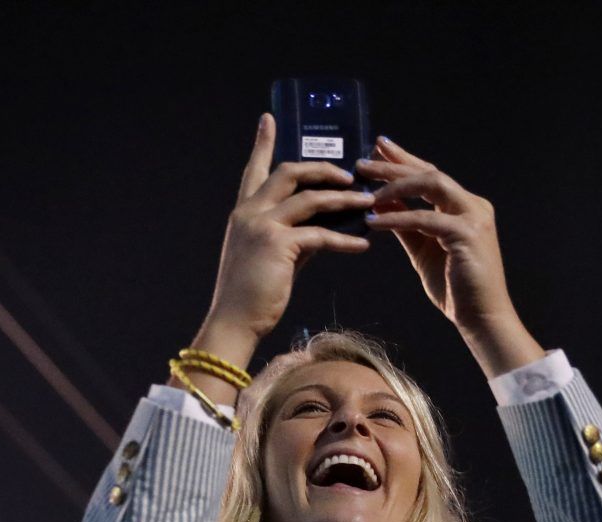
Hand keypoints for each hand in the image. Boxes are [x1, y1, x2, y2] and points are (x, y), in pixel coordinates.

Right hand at [198, 113, 375, 353]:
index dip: (262, 144)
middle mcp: (249, 213)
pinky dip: (345, 239)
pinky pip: (320, 234)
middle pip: (289, 173)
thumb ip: (293, 239)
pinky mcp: (277, 245)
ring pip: (310, 198)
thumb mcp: (272, 261)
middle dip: (322, 169)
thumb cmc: (251, 298)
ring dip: (343, 199)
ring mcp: (261, 226)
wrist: (233, 323)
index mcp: (243, 214)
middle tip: (349, 174)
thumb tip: (322, 231)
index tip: (268, 119)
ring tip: (368, 203)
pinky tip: (362, 244)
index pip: (254, 170)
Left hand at [357, 138, 543, 372]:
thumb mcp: (423, 250)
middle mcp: (473, 205)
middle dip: (395, 165)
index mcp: (465, 207)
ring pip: (431, 185)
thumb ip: (406, 225)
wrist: (481, 318)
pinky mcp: (468, 234)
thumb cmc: (455, 289)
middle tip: (364, 161)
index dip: (403, 160)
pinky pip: (426, 218)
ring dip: (396, 185)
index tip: (378, 148)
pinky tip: (375, 222)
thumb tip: (380, 203)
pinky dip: (398, 218)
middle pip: (429, 173)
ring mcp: (473, 217)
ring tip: (366, 191)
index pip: (431, 175)